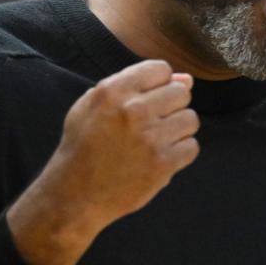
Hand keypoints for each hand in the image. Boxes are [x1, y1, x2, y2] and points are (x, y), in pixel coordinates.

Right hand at [8, 60, 199, 264]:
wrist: (74, 195)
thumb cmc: (84, 146)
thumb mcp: (93, 106)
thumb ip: (136, 84)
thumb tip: (187, 78)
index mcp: (113, 91)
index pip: (161, 69)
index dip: (160, 83)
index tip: (150, 100)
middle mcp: (133, 110)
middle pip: (181, 92)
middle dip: (171, 106)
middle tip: (152, 124)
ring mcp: (150, 138)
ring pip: (190, 119)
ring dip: (178, 130)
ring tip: (156, 141)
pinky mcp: (162, 164)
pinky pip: (192, 147)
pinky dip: (180, 154)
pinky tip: (160, 158)